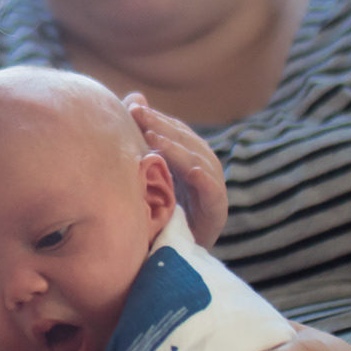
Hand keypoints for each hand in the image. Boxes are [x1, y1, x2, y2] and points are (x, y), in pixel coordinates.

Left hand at [123, 94, 226, 246]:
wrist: (174, 253)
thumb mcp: (150, 171)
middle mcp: (204, 170)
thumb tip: (135, 98)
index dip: (157, 119)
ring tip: (155, 141)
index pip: (175, 132)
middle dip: (163, 128)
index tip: (133, 108)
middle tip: (139, 116)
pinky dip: (206, 183)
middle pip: (187, 143)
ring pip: (199, 163)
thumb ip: (146, 137)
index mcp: (189, 158)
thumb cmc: (162, 208)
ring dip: (179, 150)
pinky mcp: (216, 214)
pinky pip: (213, 196)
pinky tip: (194, 173)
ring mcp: (212, 191)